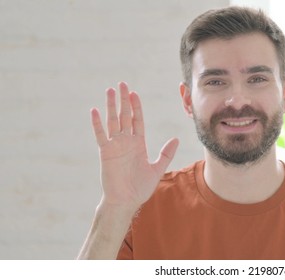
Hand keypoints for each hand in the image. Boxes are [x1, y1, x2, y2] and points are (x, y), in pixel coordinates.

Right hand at [90, 82, 178, 210]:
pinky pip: (101, 135)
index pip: (137, 120)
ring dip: (111, 106)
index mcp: (137, 143)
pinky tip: (95, 111)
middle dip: (124, 100)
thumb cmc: (140, 188)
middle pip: (124, 116)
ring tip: (110, 91)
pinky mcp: (105, 153)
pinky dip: (98, 124)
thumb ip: (166, 153)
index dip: (136, 106)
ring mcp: (115, 146)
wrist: (126, 201)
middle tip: (122, 84)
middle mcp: (126, 142)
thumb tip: (175, 138)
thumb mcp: (157, 168)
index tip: (134, 93)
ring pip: (113, 121)